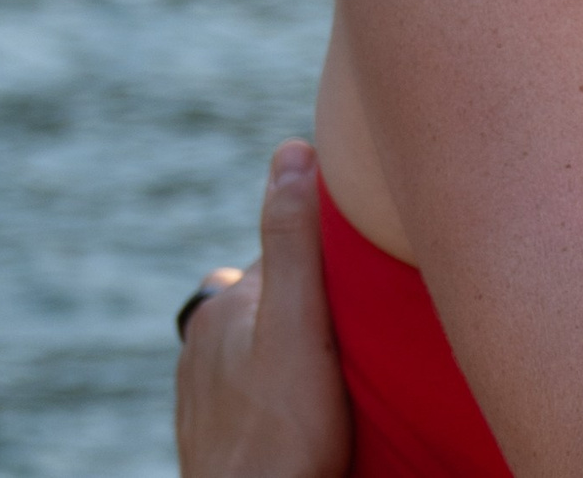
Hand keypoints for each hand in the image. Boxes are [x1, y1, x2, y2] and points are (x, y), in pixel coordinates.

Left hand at [175, 140, 351, 477]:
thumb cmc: (284, 434)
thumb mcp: (301, 325)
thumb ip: (295, 239)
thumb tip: (291, 150)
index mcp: (223, 308)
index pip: (293, 255)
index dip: (339, 262)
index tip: (377, 277)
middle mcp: (205, 342)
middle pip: (283, 297)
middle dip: (323, 303)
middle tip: (369, 334)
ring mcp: (208, 388)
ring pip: (273, 342)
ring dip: (308, 344)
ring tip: (348, 370)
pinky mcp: (219, 427)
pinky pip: (263, 382)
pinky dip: (288, 382)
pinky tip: (315, 405)